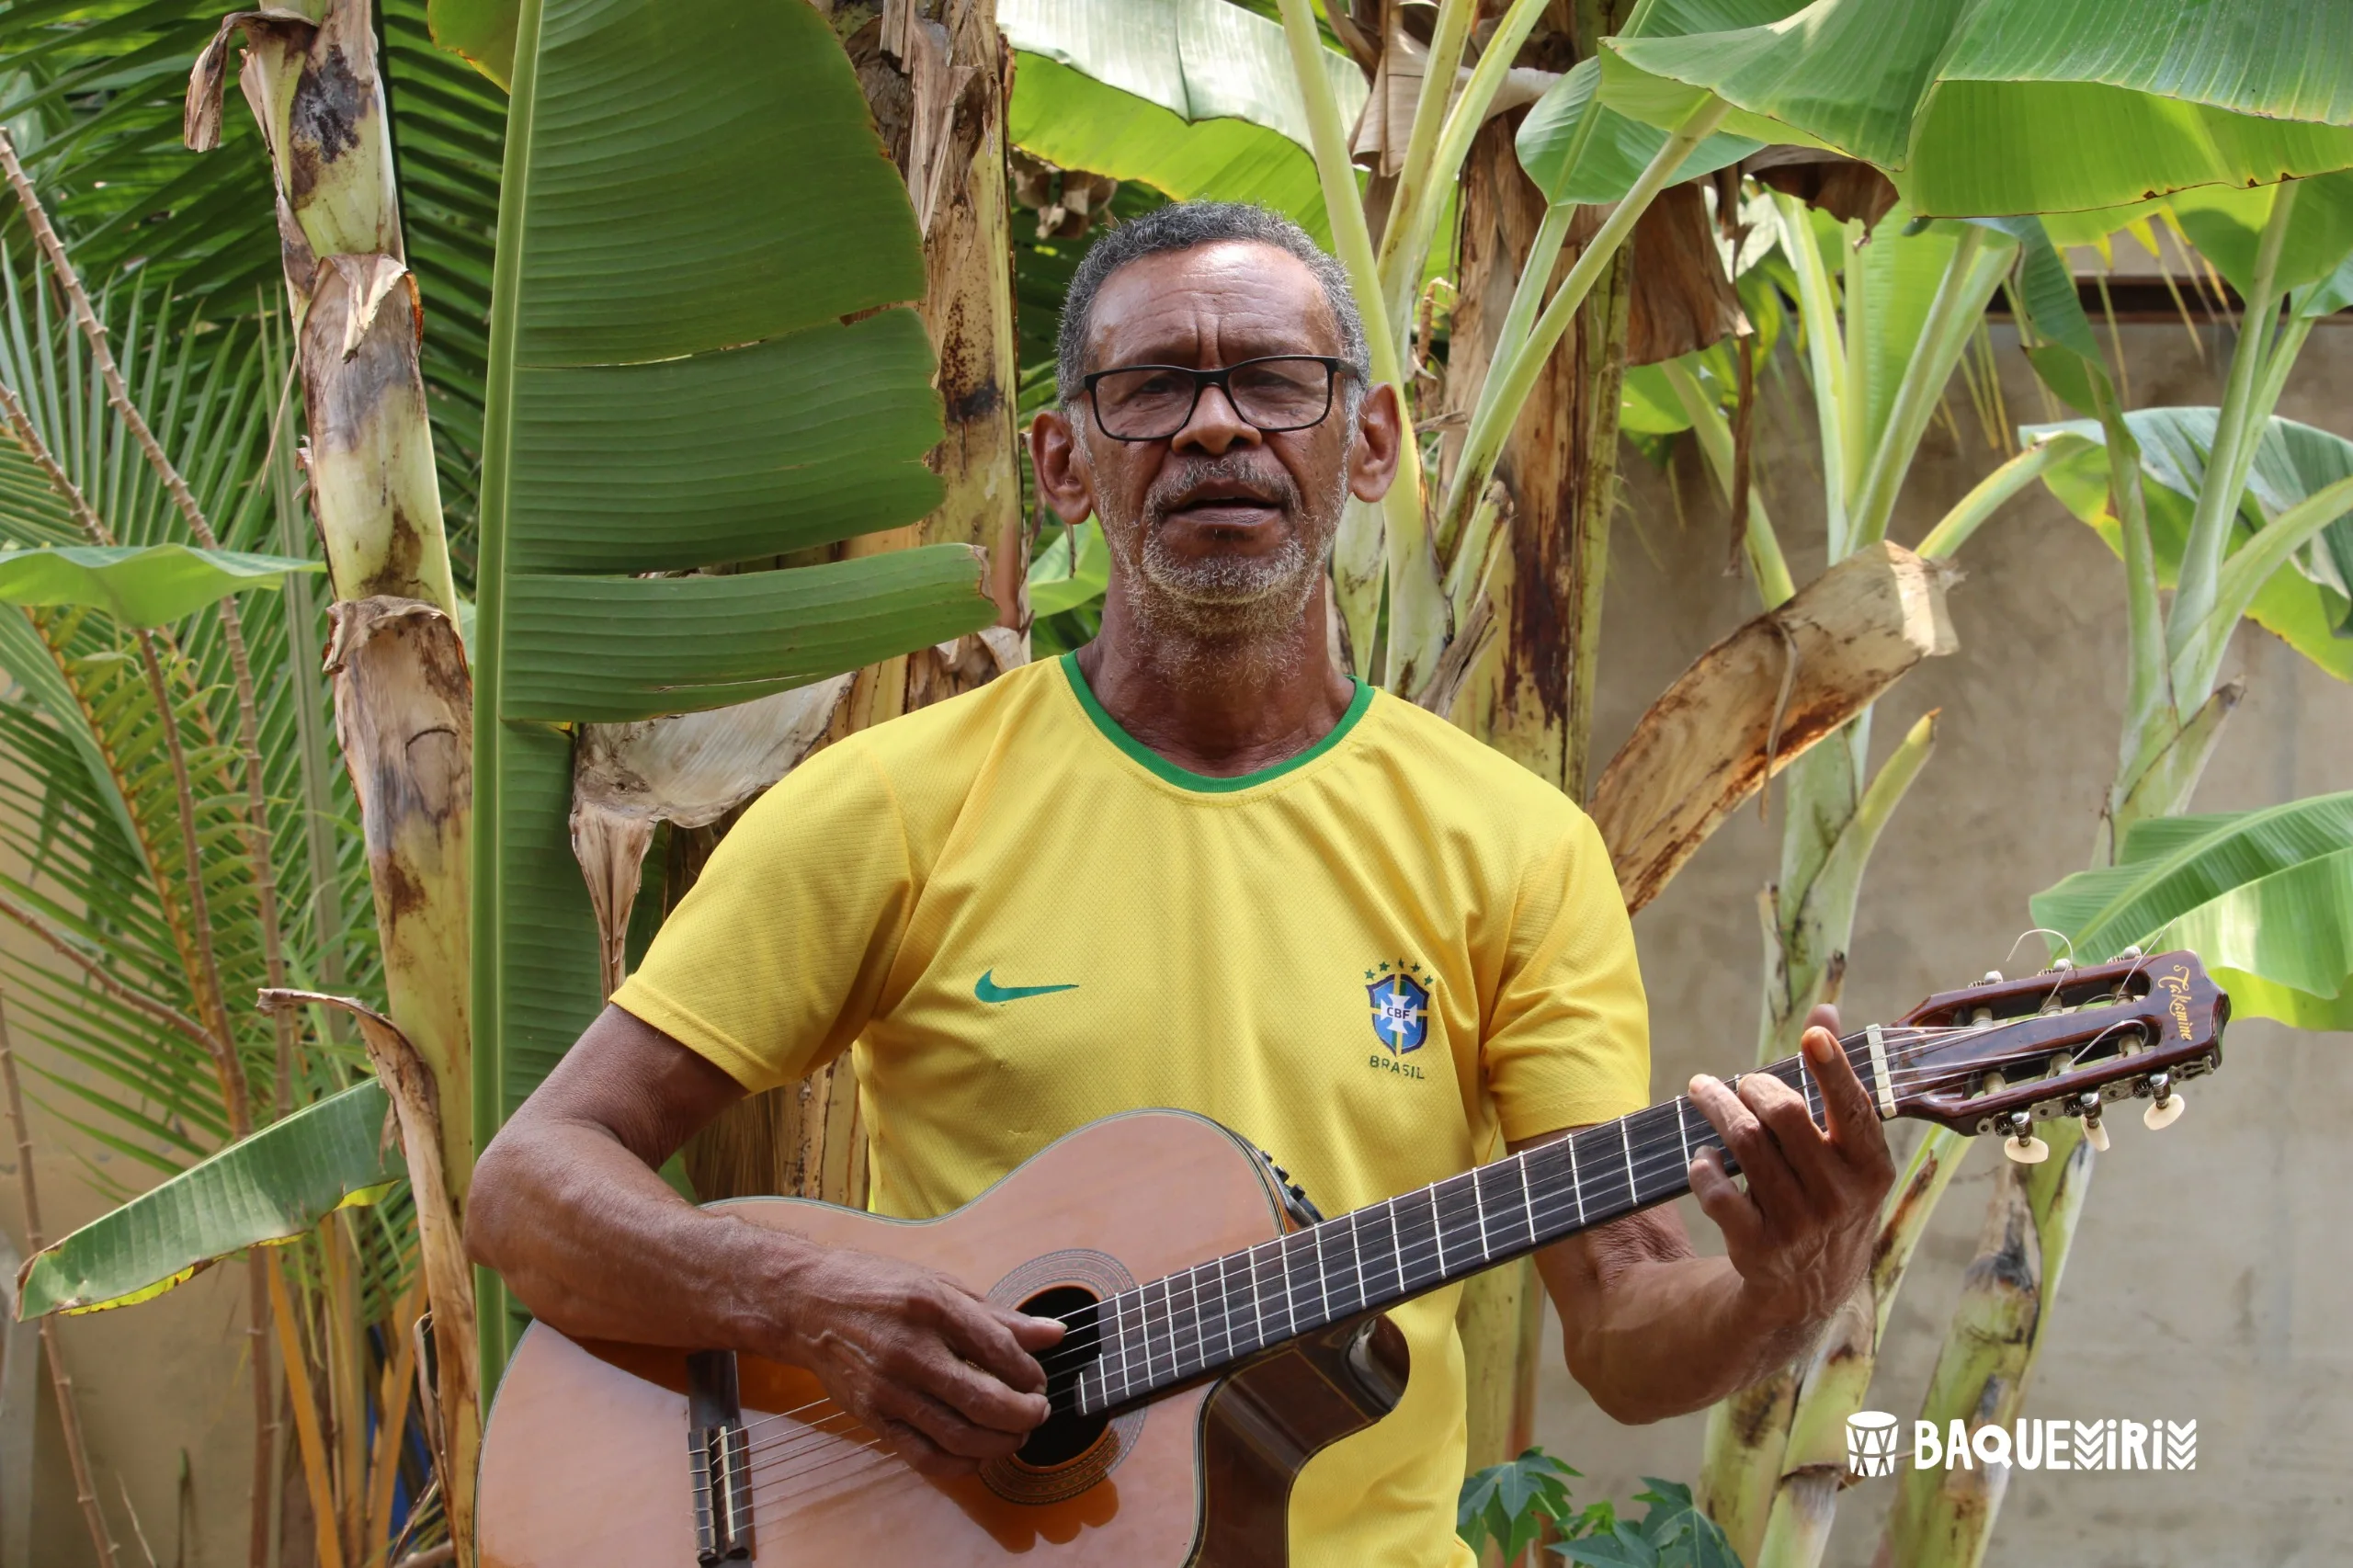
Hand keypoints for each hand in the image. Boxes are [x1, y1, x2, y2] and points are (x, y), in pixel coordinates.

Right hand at [773, 1245, 1065, 1478]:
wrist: (806, 1303)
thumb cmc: (877, 1288)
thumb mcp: (942, 1286)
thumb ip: (1000, 1316)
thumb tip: (1055, 1333)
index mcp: (932, 1306)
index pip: (1000, 1351)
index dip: (1030, 1373)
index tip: (1037, 1378)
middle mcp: (910, 1350)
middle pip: (985, 1402)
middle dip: (1025, 1415)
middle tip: (1037, 1412)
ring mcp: (888, 1388)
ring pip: (959, 1435)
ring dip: (1000, 1444)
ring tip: (1015, 1435)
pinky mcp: (871, 1416)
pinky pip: (923, 1456)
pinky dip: (959, 1464)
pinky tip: (976, 1454)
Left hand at [1685, 1004, 1894, 1337]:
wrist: (1811, 1288)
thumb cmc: (1827, 1195)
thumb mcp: (1846, 1150)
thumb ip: (1834, 1082)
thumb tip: (1825, 1010)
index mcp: (1871, 1168)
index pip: (1854, 1109)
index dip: (1834, 1069)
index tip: (1813, 1035)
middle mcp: (1840, 1197)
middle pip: (1783, 1115)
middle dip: (1751, 1086)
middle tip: (1735, 1081)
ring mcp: (1800, 1226)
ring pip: (1745, 1144)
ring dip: (1716, 1108)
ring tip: (1703, 1093)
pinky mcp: (1759, 1248)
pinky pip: (1718, 1191)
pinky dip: (1703, 1167)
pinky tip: (1703, 1159)